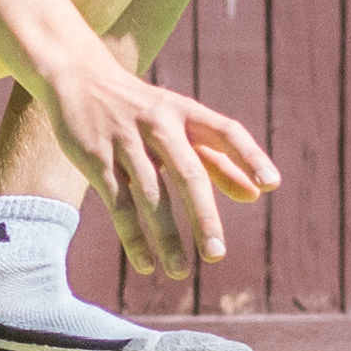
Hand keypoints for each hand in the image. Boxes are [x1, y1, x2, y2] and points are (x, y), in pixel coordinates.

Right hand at [33, 48, 279, 280]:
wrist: (78, 78)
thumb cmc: (141, 111)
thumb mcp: (180, 126)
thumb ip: (218, 160)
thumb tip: (256, 194)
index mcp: (186, 112)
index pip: (226, 131)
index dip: (249, 156)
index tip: (272, 184)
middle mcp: (158, 123)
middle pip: (187, 173)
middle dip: (202, 216)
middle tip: (216, 254)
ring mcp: (125, 141)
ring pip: (150, 194)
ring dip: (167, 236)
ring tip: (182, 272)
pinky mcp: (95, 158)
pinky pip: (118, 203)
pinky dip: (133, 236)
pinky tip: (146, 264)